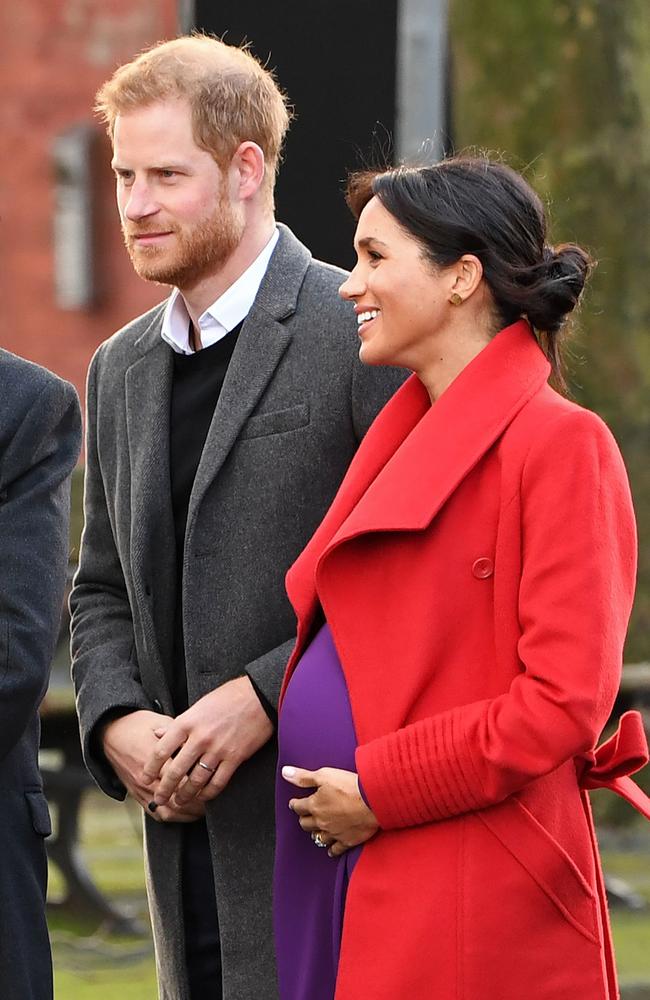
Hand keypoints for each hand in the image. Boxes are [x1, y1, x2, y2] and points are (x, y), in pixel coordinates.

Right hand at [102, 710, 204, 823]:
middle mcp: (147, 778)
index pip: (180, 778)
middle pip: (175, 798)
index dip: (198, 783)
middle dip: (195, 802)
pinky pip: (155, 813)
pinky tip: (186, 814)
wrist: (112, 733)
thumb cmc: (140, 725)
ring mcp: (141, 789)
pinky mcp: (136, 795)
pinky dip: (172, 817)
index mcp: (154, 758)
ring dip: (185, 813)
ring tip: (203, 809)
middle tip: (212, 799)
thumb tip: (200, 740)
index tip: (213, 782)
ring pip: (166, 810)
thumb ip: (179, 736)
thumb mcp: (161, 722)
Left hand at [142, 676, 273, 806]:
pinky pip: (218, 782)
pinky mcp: (235, 758)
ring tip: (179, 801)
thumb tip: (157, 734)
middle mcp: (200, 737)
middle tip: (159, 798)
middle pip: (176, 770)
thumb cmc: (228, 698)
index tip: (145, 777)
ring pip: (196, 780)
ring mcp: (218, 749)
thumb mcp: (198, 706)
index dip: (151, 768)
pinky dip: (209, 793)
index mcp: (187, 722)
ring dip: (185, 795)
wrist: (258, 696)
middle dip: (165, 788)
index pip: (161, 750)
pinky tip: (203, 797)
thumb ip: (177, 723)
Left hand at [282, 766, 378, 856]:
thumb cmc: (350, 786)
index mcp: (314, 805)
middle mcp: (321, 821)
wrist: (373, 800)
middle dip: (304, 818)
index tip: (294, 803)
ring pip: (318, 837)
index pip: (298, 807)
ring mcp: (334, 833)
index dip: (295, 804)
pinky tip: (330, 849)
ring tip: (316, 829)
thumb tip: (285, 773)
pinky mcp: (347, 840)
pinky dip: (331, 849)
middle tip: (305, 814)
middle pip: (306, 823)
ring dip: (316, 832)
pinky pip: (335, 849)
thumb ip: (304, 776)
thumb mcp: (324, 775)